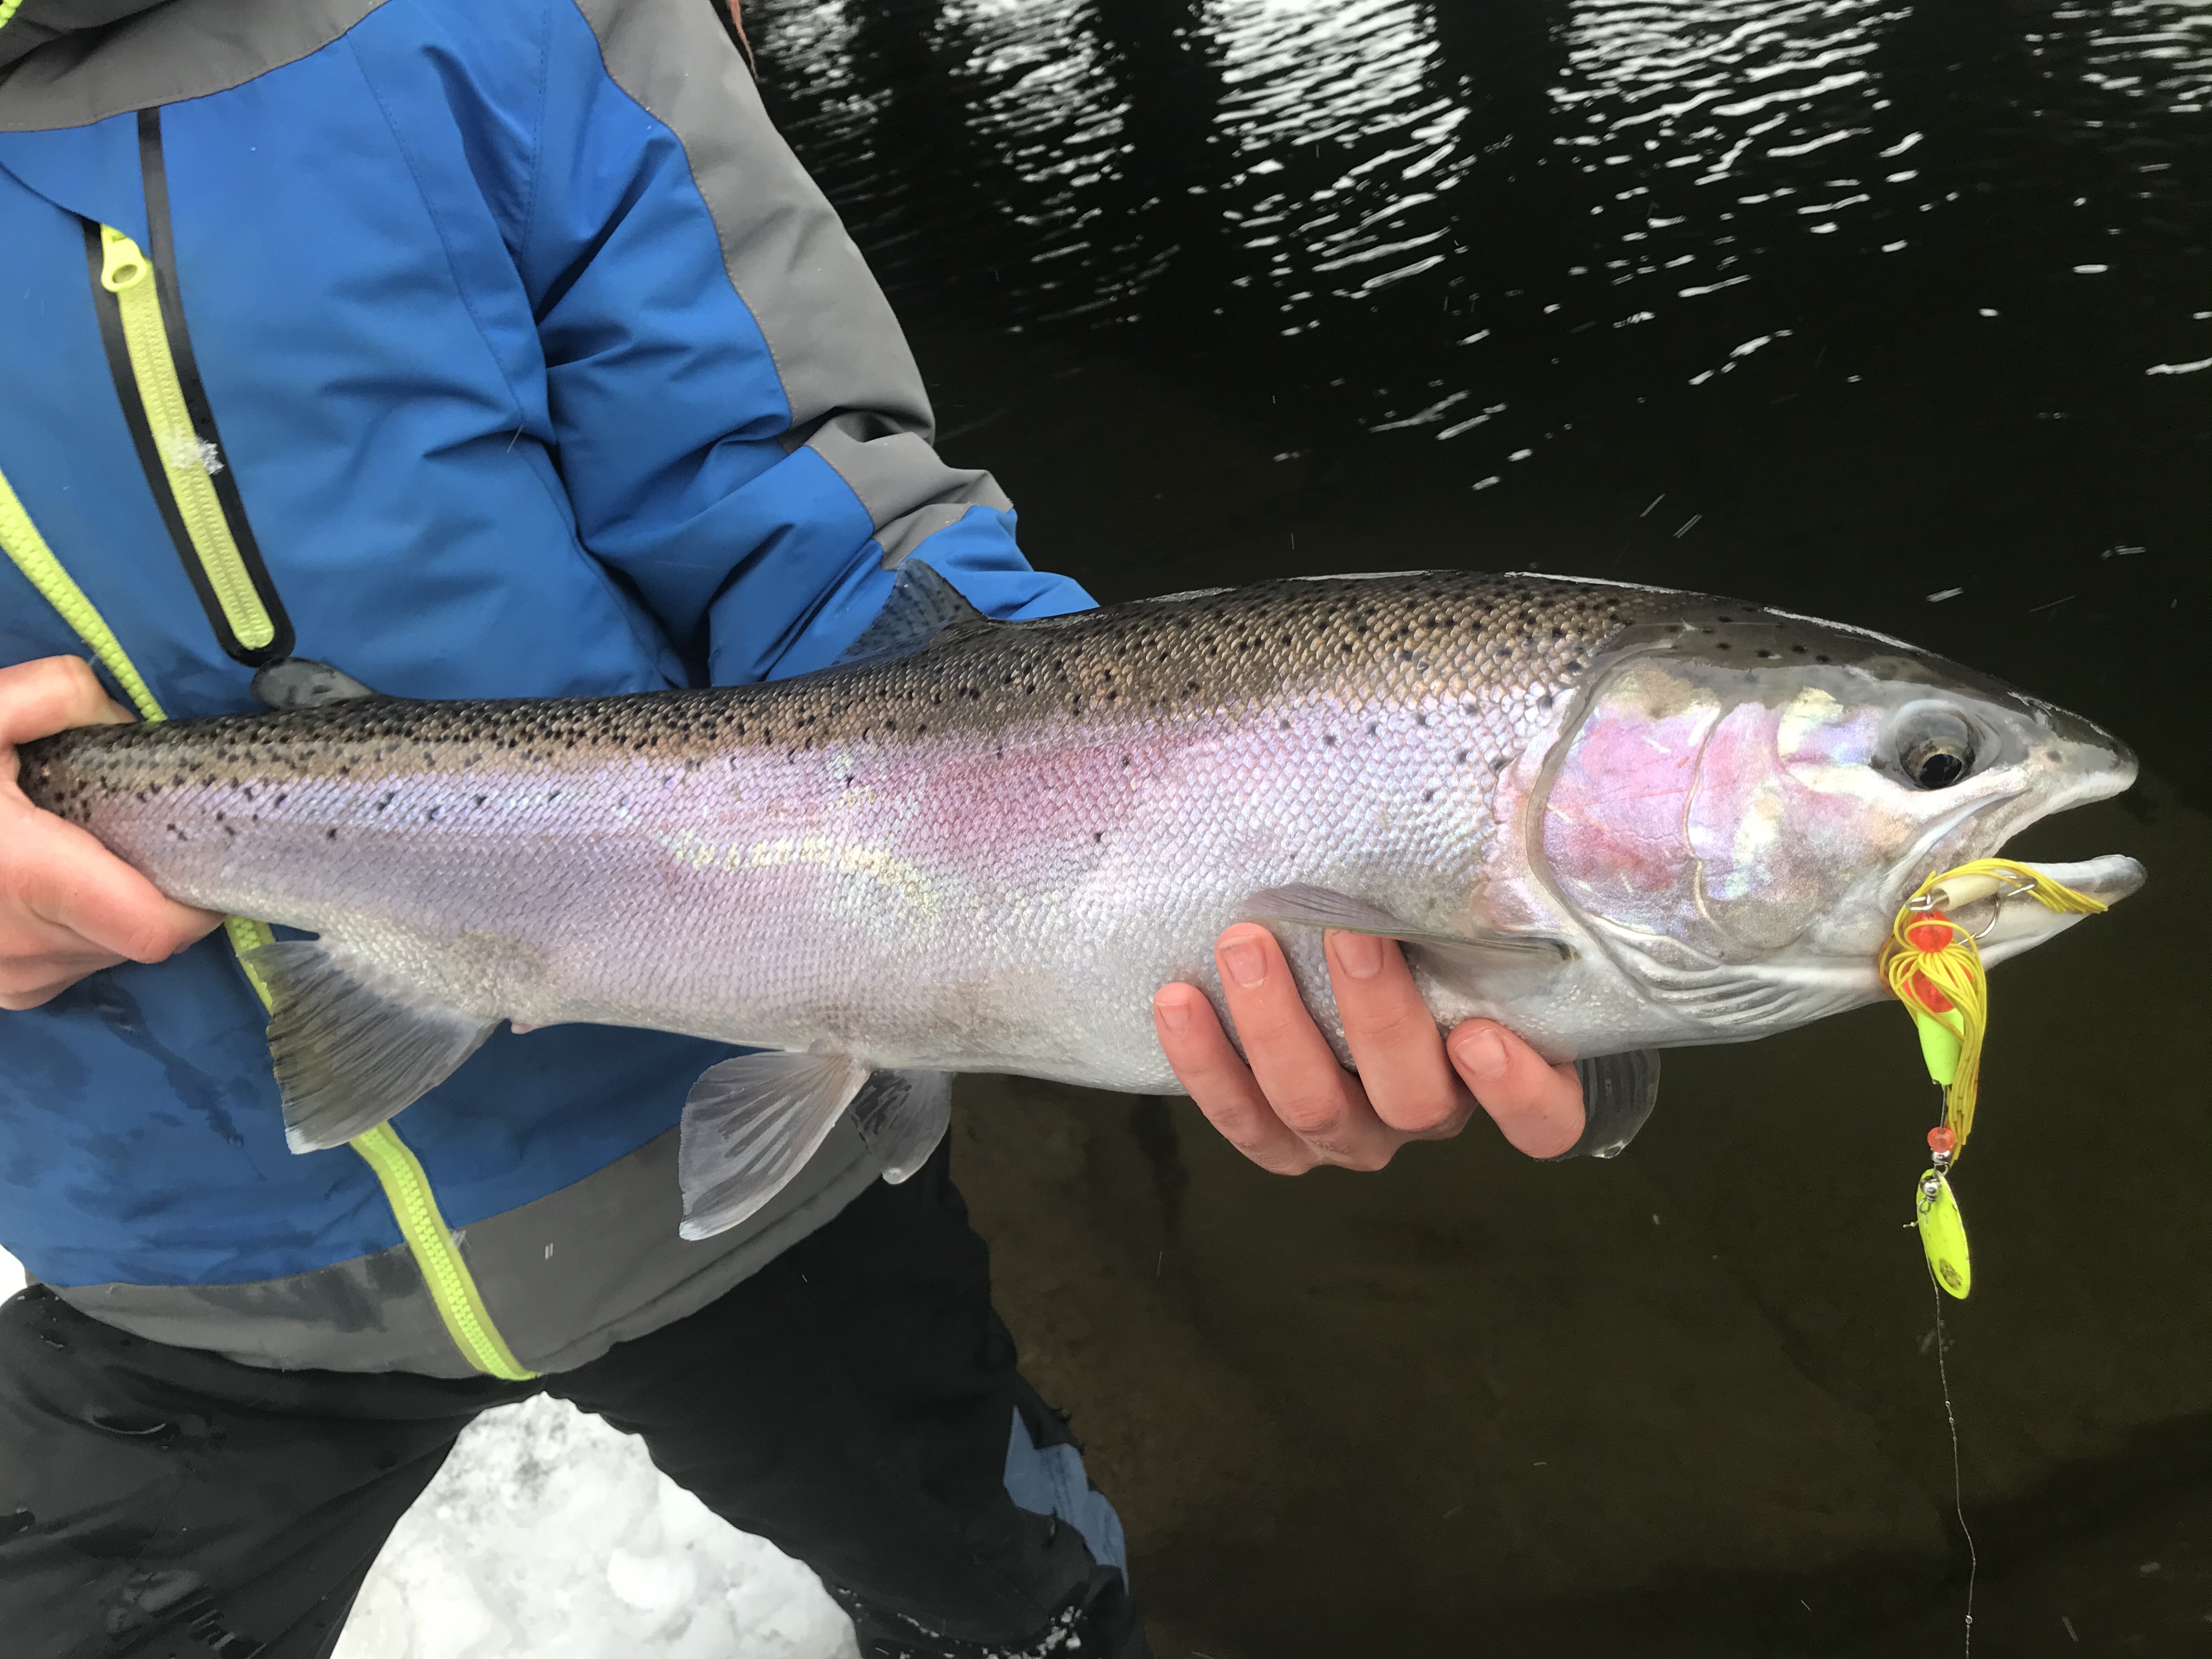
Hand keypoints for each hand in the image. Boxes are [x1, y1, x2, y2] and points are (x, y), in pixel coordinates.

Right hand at [0, 657, 223, 1009]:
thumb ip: (48, 696)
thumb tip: (111, 706)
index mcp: (30, 879)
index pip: (160, 930)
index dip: (201, 902)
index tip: (209, 858)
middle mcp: (25, 947)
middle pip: (143, 938)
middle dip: (157, 888)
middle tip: (145, 835)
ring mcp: (10, 980)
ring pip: (106, 955)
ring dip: (113, 910)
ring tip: (84, 854)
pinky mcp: (1, 993)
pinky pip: (65, 968)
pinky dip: (74, 931)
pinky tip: (51, 887)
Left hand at [1152, 924, 1584, 1172]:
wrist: (1367, 965)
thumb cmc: (1431, 932)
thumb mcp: (1474, 914)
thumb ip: (1486, 888)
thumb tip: (1495, 798)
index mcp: (1504, 1077)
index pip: (1543, 1120)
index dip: (1516, 1091)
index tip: (1477, 1034)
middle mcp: (1429, 1113)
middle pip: (1413, 1100)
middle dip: (1374, 1016)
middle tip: (1345, 931)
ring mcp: (1353, 1134)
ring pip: (1316, 1110)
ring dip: (1276, 1028)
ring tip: (1244, 945)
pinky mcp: (1281, 1138)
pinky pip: (1242, 1120)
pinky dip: (1207, 1064)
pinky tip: (1178, 999)